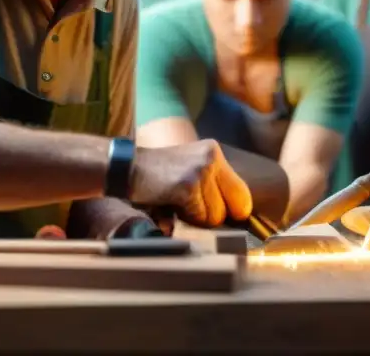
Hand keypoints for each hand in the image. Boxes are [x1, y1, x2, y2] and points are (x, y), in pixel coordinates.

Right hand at [130, 139, 253, 226]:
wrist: (127, 168)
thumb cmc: (158, 175)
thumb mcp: (190, 169)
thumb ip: (212, 185)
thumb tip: (239, 215)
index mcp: (214, 152)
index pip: (242, 191)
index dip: (235, 210)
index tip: (228, 219)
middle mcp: (211, 158)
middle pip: (235, 206)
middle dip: (215, 215)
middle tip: (192, 209)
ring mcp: (201, 171)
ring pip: (216, 215)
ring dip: (198, 218)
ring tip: (179, 204)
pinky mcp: (188, 186)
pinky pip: (200, 216)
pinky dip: (186, 218)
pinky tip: (172, 205)